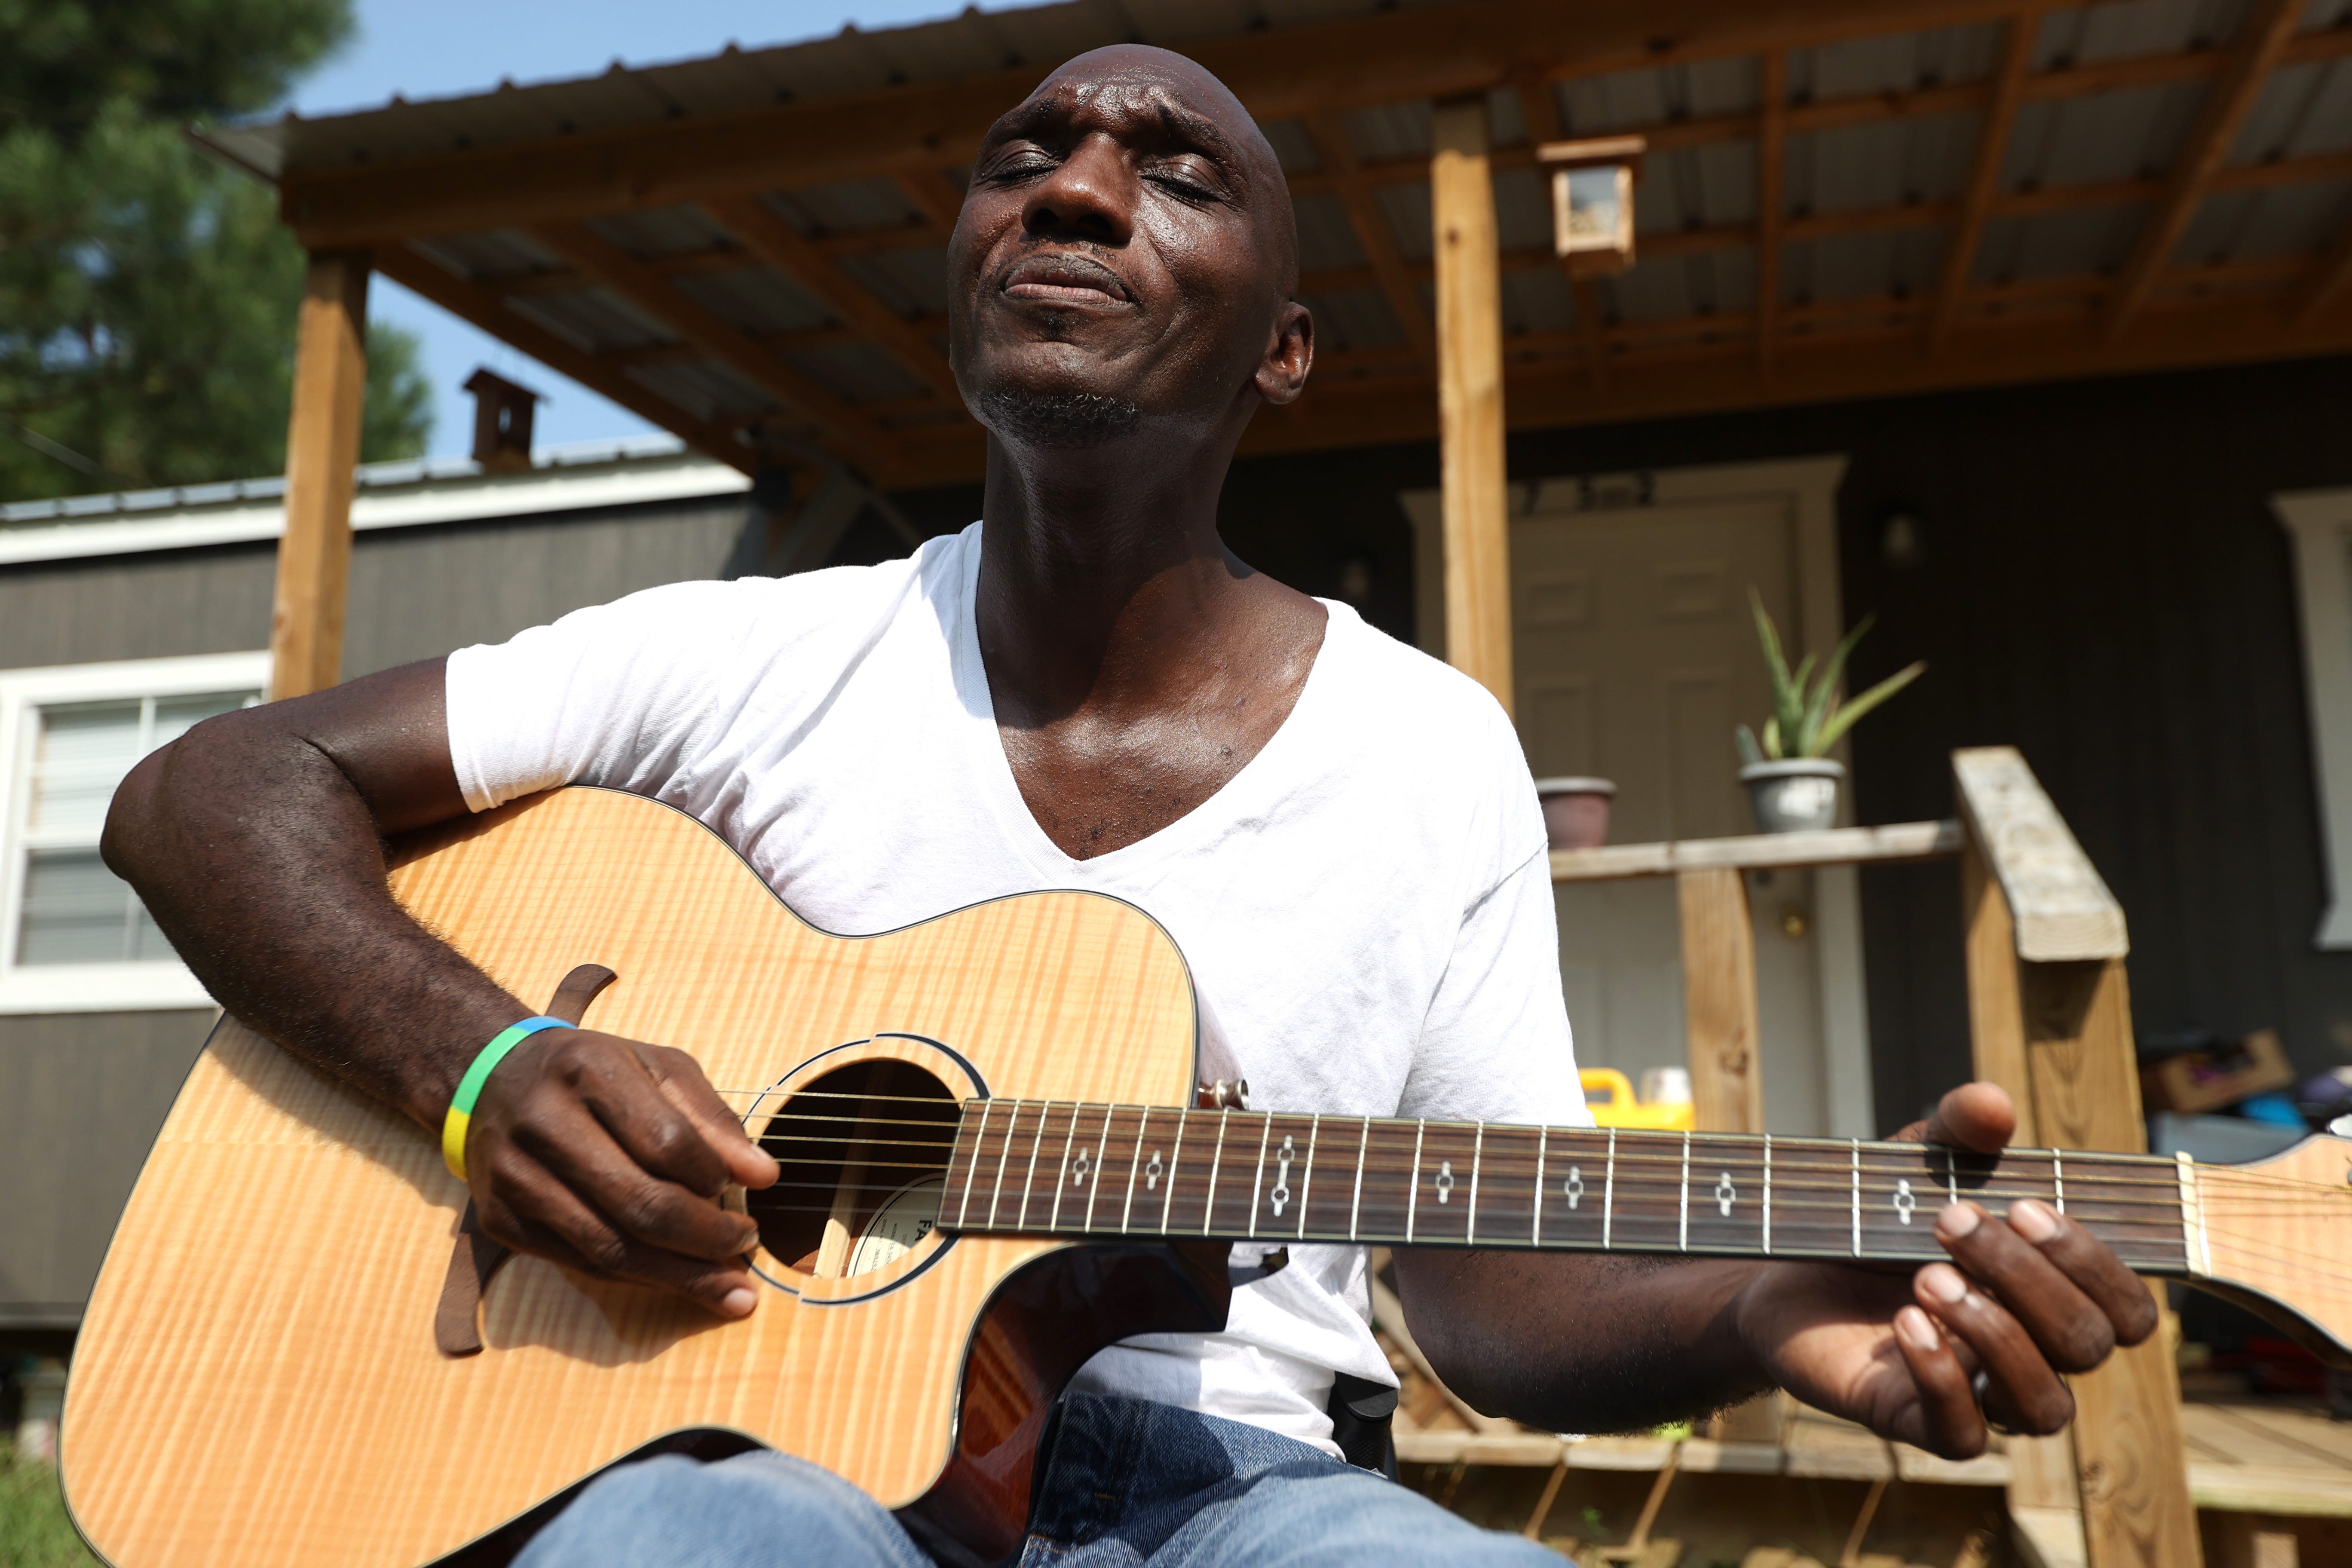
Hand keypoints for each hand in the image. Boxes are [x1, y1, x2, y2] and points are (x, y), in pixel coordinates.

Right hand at [461, 1029, 781, 1316]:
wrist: (494, 1079)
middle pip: (641, 1206)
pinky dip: (637, 1278)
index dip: (714, 1177)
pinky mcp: (500, 1220)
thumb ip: (713, 1119)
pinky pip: (582, 1264)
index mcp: (588, 1071)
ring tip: (729, 1287)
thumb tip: (764, 1176)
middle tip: (748, 1247)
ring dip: (680, 1276)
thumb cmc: (595, 1074)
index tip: (750, 1191)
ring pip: (611, 1250)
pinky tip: (674, 1277)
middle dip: (707, 1240)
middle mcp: (543, 1124)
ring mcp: (514, 1178)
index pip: (668, 1143)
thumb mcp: (659, 1069)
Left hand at [1730, 1083, 2159, 1457]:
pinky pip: (1964, 1435)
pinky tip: (1904, 1323)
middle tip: (1950, 1221)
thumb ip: (1959, 1131)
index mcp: (2054, 1297)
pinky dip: (1942, 1378)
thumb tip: (1993, 1103)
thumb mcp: (1916, 1163)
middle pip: (2086, 1345)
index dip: (2094, 1264)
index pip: (2127, 1311)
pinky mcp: (1921, 1423)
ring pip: (2044, 1404)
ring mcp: (1983, 1395)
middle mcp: (2035, 1354)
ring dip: (1995, 1333)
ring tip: (1927, 1276)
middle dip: (2027, 1279)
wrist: (1788, 1270)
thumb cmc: (1877, 1220)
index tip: (2023, 1206)